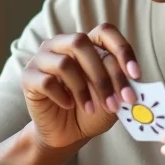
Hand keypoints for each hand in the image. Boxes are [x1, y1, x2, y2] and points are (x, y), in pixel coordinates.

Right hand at [22, 23, 139, 148]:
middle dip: (104, 76)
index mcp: (86, 43)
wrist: (67, 133)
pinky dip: (63, 97)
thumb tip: (135, 78)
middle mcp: (62, 44)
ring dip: (83, 90)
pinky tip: (69, 106)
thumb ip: (122, 84)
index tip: (136, 75)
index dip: (122, 50)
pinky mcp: (28, 76)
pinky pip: (47, 82)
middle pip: (82, 43)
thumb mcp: (114, 98)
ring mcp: (42, 58)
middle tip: (117, 103)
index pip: (105, 31)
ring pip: (65, 63)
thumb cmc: (92, 110)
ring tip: (91, 109)